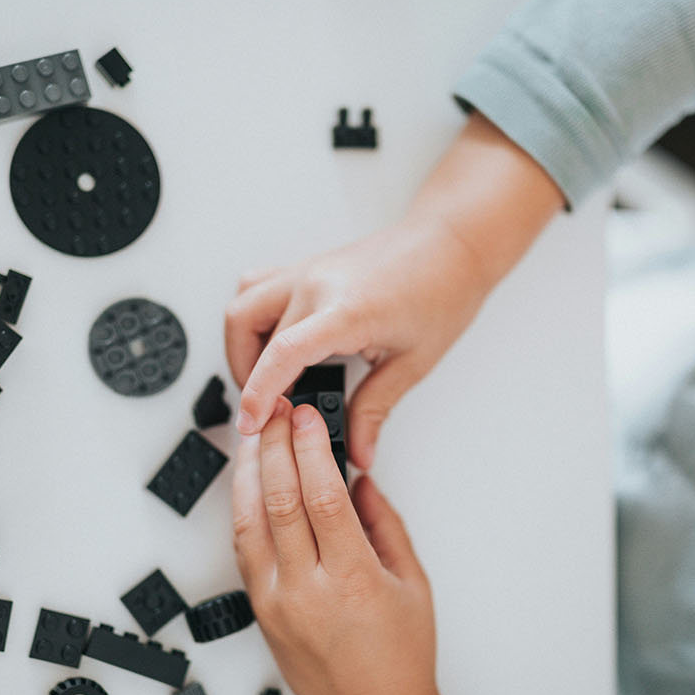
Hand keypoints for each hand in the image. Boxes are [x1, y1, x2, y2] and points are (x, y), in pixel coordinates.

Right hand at [225, 113, 564, 469]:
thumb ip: (375, 410)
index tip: (250, 423)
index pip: (282, 353)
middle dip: (251, 380)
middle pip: (250, 333)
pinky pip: (256, 288)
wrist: (452, 244)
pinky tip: (273, 341)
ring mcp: (307, 270)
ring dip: (242, 347)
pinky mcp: (306, 266)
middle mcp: (317, 283)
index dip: (257, 392)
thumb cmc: (442, 291)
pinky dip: (253, 318)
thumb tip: (358, 450)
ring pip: (242, 307)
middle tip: (271, 410)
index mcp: (347, 309)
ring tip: (267, 378)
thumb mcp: (413, 362)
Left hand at [232, 396, 456, 694]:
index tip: (310, 416)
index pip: (324, 498)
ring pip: (249, 521)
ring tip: (257, 433)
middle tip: (279, 409)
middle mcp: (307, 592)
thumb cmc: (398, 660)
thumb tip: (360, 479)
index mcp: (354, 582)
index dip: (312, 449)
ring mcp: (276, 603)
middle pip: (280, 501)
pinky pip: (244, 547)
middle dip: (277, 446)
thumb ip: (385, 524)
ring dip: (250, 470)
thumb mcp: (413, 584)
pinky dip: (244, 506)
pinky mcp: (260, 610)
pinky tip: (249, 480)